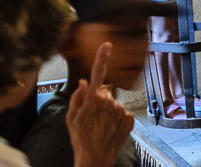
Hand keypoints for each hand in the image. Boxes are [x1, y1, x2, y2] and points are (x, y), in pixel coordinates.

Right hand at [66, 43, 134, 166]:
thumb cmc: (80, 138)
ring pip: (114, 104)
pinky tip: (110, 130)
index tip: (107, 45)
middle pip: (104, 93)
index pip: (98, 73)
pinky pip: (123, 113)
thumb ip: (77, 96)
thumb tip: (84, 82)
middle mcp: (109, 102)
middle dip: (99, 101)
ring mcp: (121, 110)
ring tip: (100, 127)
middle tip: (92, 118)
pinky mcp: (130, 119)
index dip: (102, 57)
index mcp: (92, 99)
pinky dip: (117, 119)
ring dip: (108, 111)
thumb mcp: (70, 117)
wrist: (95, 159)